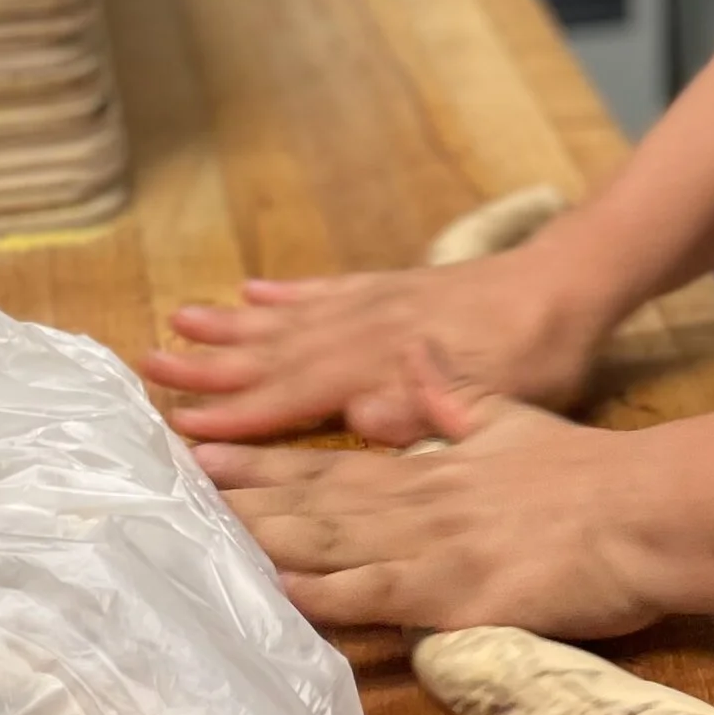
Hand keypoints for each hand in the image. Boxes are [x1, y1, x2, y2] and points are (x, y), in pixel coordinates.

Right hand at [145, 244, 607, 445]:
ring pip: (286, 319)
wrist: (567, 285)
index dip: (237, 418)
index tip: (182, 429)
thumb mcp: (495, 399)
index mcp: (381, 368)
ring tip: (175, 324)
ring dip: (230, 327)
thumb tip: (359, 420)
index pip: (293, 398)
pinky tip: (250, 293)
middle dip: (209, 367)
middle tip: (146, 369)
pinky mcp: (390, 287)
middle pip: (272, 355)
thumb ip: (425, 411)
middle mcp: (364, 332)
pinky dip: (284, 294)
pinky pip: (324, 291)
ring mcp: (373, 305)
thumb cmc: (535, 355)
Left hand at [194, 349, 663, 634]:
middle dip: (236, 499)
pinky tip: (278, 592)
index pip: (322, 462)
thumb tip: (413, 364)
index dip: (257, 458)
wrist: (641, 508)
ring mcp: (428, 545)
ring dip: (262, 540)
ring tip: (198, 537)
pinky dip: (325, 593)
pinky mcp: (453, 590)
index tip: (197, 451)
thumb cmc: (582, 471)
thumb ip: (452, 399)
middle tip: (164, 494)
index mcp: (421, 464)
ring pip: (327, 542)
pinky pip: (376, 594)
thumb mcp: (509, 419)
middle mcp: (411, 499)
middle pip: (307, 500)